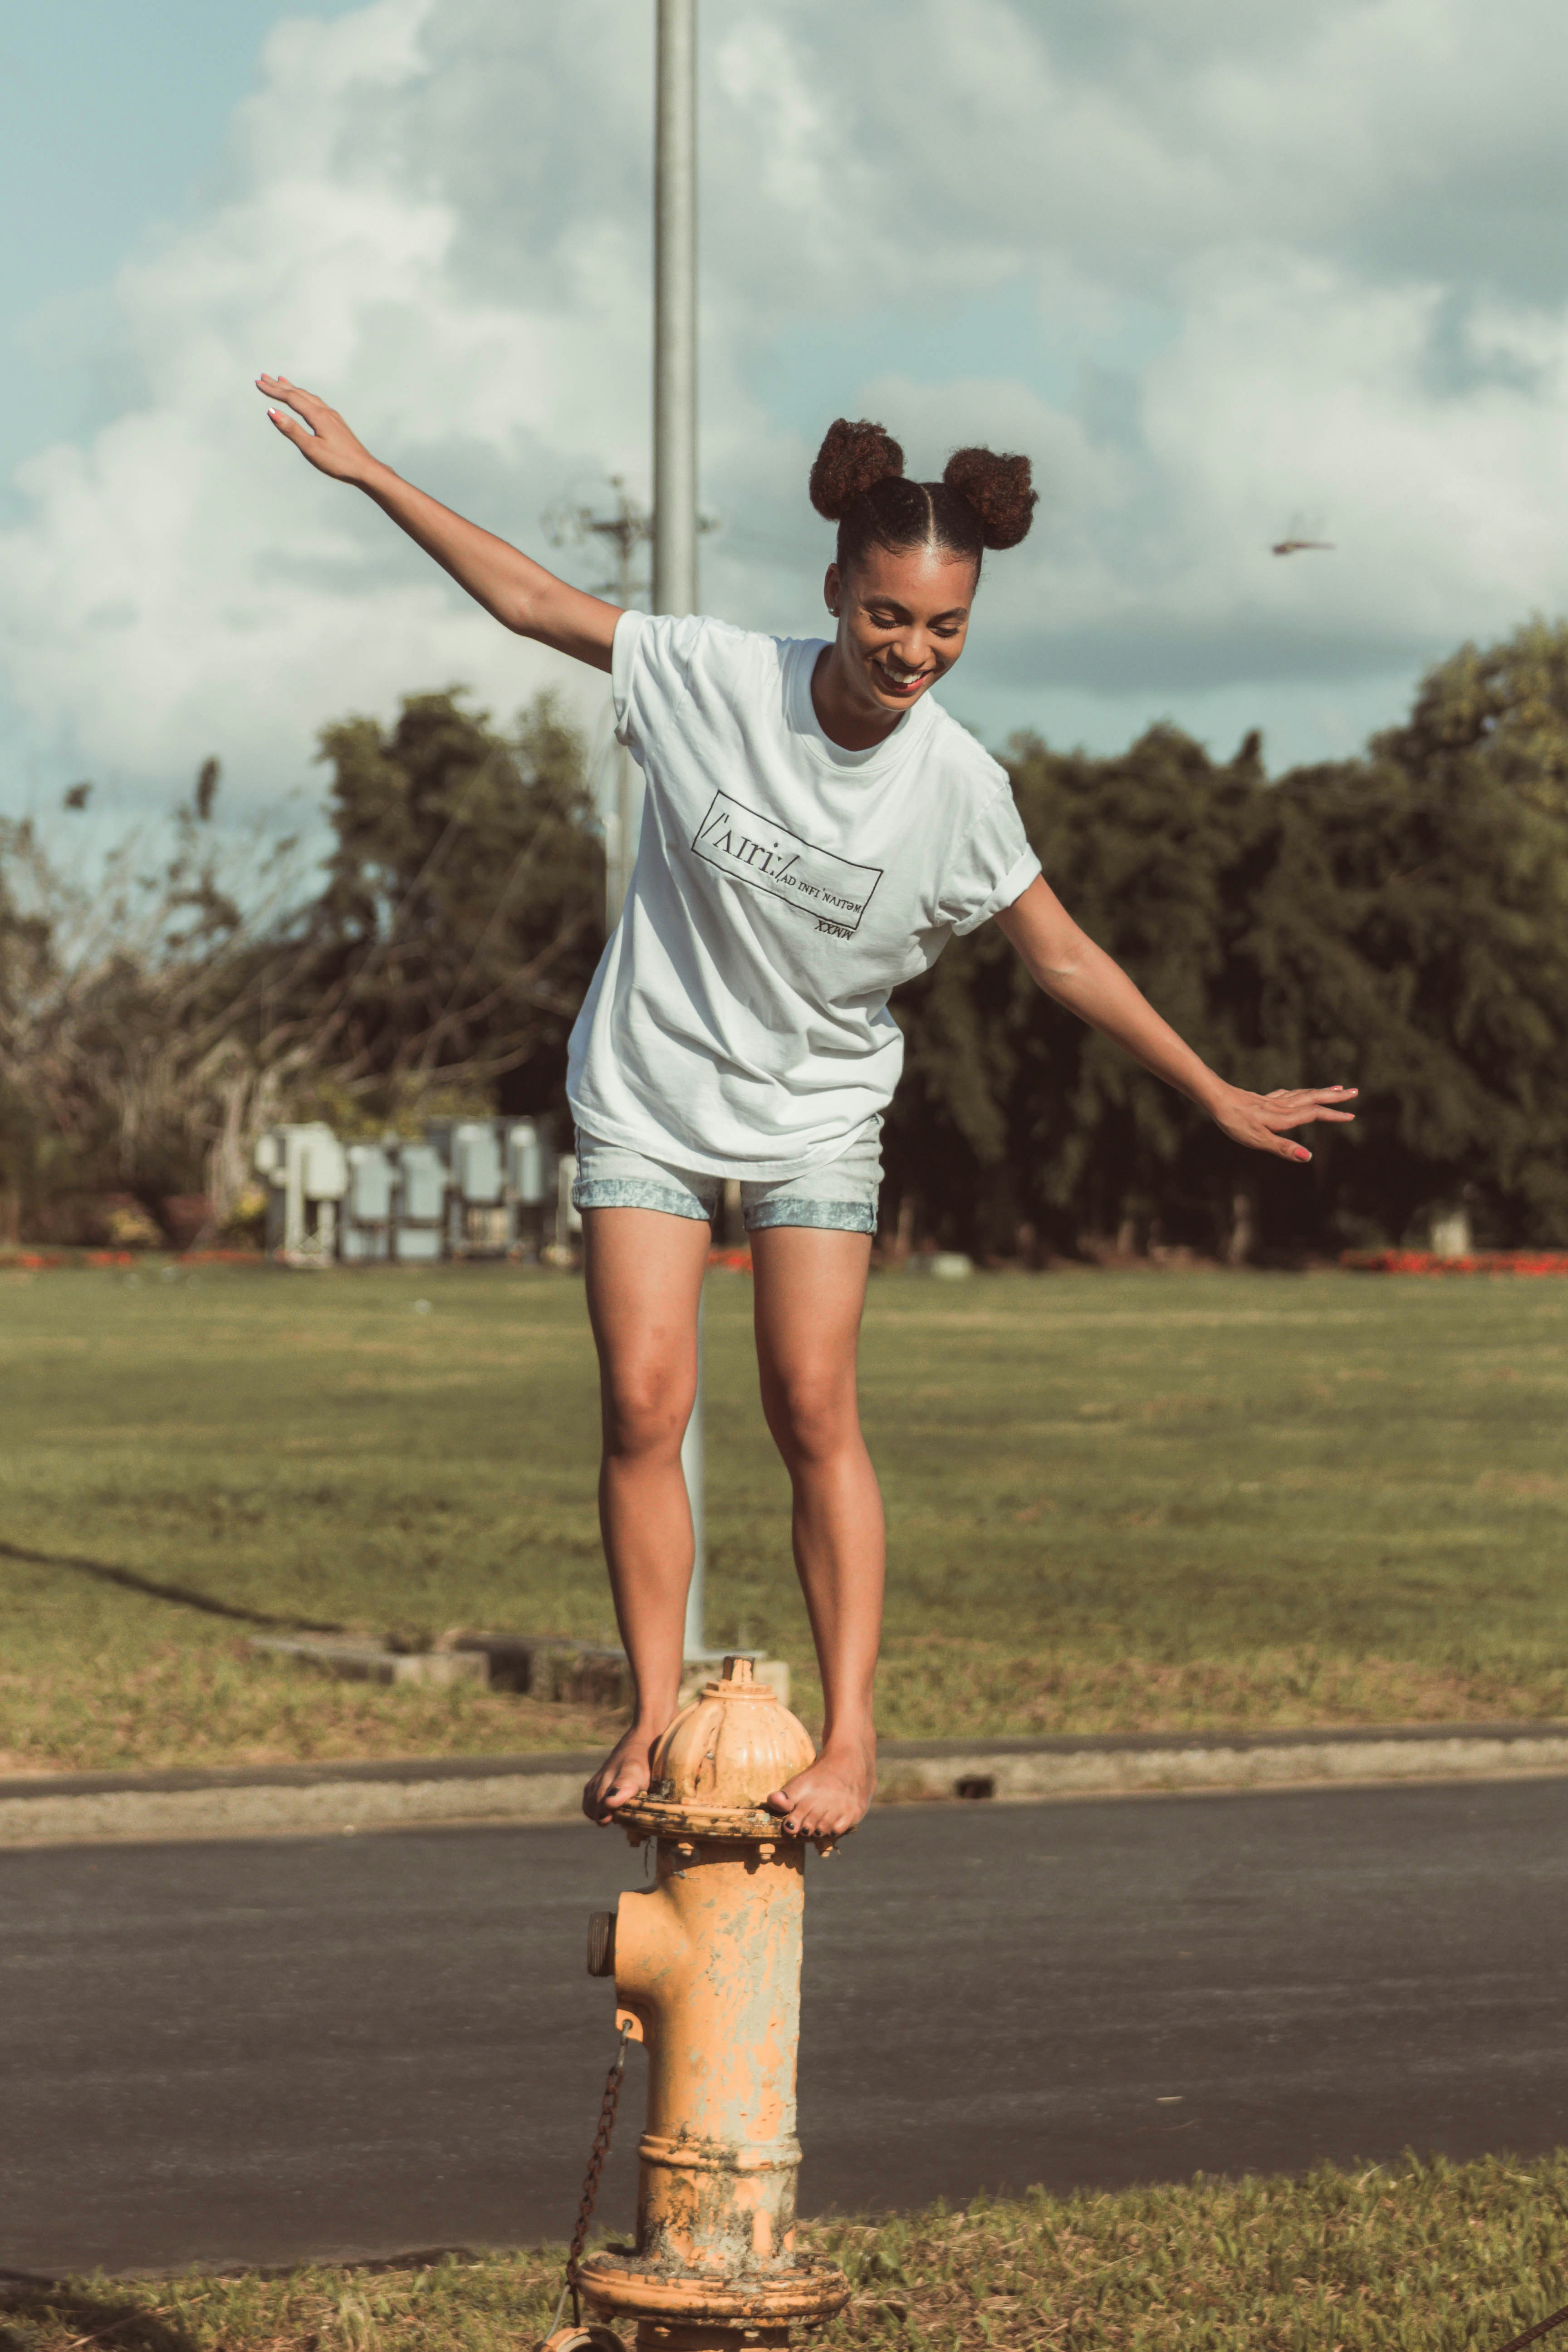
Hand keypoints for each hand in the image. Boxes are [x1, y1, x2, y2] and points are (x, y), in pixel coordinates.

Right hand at [256, 374, 375, 482]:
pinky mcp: (336, 422)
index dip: (273, 390)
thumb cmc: (339, 462)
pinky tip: (304, 398)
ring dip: (293, 388)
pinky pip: (316, 402)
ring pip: (308, 396)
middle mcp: (325, 411)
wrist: (365, 468)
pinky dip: (305, 396)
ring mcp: (332, 415)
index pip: (291, 398)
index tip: (258, 383)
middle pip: (298, 393)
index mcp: (318, 416)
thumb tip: (273, 412)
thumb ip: (291, 429)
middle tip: (264, 377)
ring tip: (281, 381)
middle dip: (280, 386)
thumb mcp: (311, 448)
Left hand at [1209, 1082, 1356, 1163]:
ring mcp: (1273, 1101)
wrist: (1217, 1099)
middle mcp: (1282, 1107)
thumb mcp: (1259, 1140)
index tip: (1352, 1115)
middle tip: (1355, 1092)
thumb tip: (1309, 1157)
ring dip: (1321, 1092)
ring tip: (1336, 1089)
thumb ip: (1284, 1148)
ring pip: (1303, 1094)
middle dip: (1334, 1097)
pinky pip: (1288, 1094)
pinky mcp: (1263, 1099)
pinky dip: (1300, 1092)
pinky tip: (1298, 1093)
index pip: (1315, 1114)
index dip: (1333, 1115)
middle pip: (1314, 1098)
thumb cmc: (1235, 1122)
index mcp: (1284, 1118)